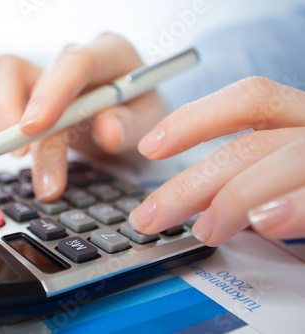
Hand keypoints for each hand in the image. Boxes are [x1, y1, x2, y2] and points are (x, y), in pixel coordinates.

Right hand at [0, 32, 168, 201]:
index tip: (36, 128)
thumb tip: (108, 131)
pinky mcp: (26, 89)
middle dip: (29, 130)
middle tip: (36, 173)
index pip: (76, 62)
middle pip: (37, 78)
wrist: (123, 123)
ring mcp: (47, 72)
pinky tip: (18, 148)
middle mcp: (73, 58)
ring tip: (19, 157)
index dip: (52, 93)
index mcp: (111, 54)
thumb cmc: (137, 118)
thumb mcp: (150, 125)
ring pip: (4, 77)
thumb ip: (132, 126)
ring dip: (2, 120)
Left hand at [130, 76, 304, 244]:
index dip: (194, 119)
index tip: (149, 146)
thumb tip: (188, 200)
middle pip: (247, 145)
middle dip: (188, 185)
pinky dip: (288, 208)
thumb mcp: (281, 174)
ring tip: (203, 231)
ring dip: (230, 201)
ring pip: (276, 164)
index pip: (250, 99)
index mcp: (300, 119)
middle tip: (148, 217)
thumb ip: (245, 175)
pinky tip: (263, 222)